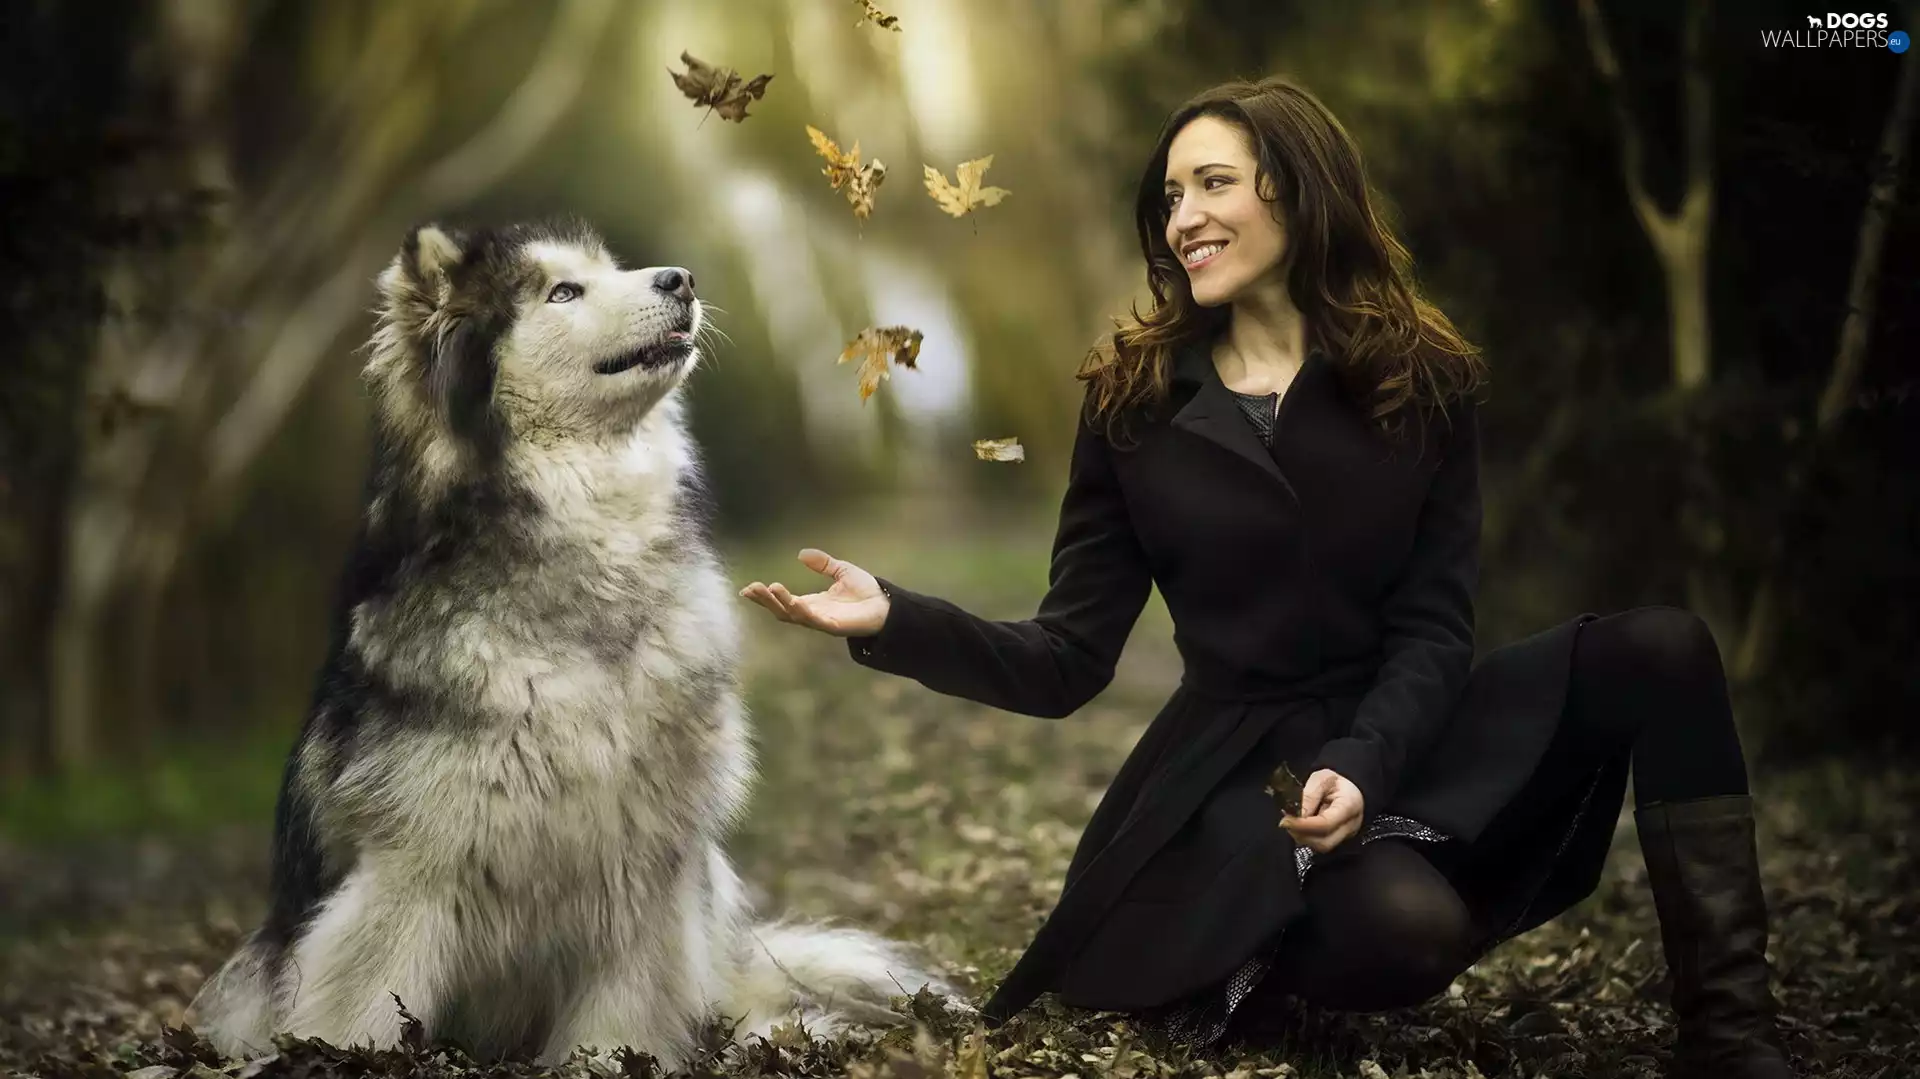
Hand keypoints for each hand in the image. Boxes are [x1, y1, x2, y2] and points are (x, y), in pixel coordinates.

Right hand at [738, 549, 890, 636]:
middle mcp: (813, 614)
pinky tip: (794, 602)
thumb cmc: (866, 592)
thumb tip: (801, 553)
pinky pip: (815, 621)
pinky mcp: (835, 627)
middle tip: (750, 589)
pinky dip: (803, 612)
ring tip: (769, 588)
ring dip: (780, 603)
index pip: (782, 601)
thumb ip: (822, 564)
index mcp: (812, 603)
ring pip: (795, 615)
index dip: (764, 597)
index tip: (746, 589)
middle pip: (782, 610)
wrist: (888, 605)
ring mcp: (822, 622)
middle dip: (765, 601)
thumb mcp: (841, 571)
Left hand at [1279, 768, 1364, 854]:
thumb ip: (1309, 795)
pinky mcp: (1339, 840)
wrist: (1345, 788)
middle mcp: (1351, 825)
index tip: (1286, 821)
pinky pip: (1320, 844)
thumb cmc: (1334, 782)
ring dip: (1302, 837)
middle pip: (1325, 842)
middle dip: (1301, 835)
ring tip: (1292, 823)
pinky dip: (1306, 837)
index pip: (1326, 824)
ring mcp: (1346, 835)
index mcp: (1350, 805)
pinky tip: (1299, 826)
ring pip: (1322, 847)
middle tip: (1286, 822)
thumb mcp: (1321, 778)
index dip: (1303, 825)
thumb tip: (1296, 815)